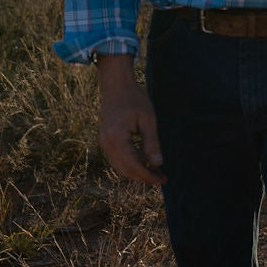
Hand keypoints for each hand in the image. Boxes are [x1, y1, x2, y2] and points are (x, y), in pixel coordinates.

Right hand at [96, 55, 165, 185]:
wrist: (116, 85)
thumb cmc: (134, 99)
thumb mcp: (148, 119)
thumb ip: (151, 143)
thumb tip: (158, 164)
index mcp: (117, 138)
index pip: (134, 166)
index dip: (148, 176)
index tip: (163, 180)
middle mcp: (106, 144)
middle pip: (125, 170)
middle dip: (143, 177)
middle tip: (162, 179)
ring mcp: (103, 143)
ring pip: (120, 167)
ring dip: (136, 172)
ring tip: (155, 172)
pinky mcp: (105, 140)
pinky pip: (116, 159)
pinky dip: (129, 164)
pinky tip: (144, 162)